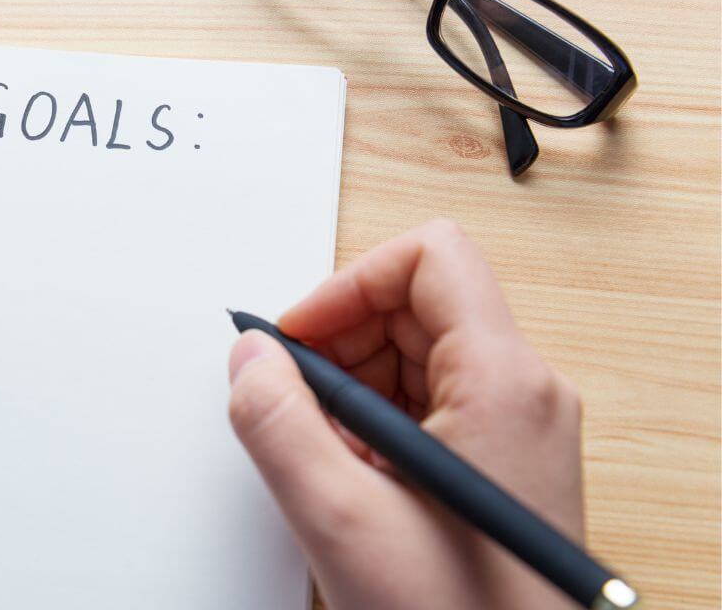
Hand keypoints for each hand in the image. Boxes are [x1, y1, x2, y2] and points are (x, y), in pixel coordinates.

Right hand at [227, 219, 583, 609]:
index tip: (301, 335)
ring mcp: (514, 424)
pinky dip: (374, 423)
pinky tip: (353, 477)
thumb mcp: (342, 518)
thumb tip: (252, 358)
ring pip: (416, 352)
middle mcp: (522, 391)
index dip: (351, 283)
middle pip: (418, 302)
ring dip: (352, 387)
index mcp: (502, 382)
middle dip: (342, 341)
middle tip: (296, 398)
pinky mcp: (500, 457)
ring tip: (325, 452)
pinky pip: (427, 400)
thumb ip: (280, 424)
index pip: (431, 256)